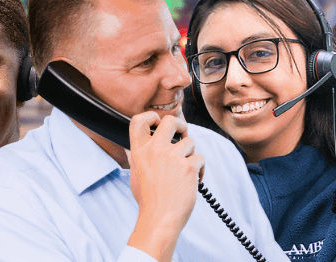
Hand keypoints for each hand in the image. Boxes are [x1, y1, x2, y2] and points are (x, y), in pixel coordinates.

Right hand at [126, 111, 204, 261]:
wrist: (159, 219)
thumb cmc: (148, 201)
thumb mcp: (135, 175)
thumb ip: (138, 157)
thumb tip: (135, 147)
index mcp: (139, 151)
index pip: (139, 120)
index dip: (151, 116)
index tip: (158, 123)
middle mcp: (154, 150)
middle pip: (170, 121)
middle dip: (180, 125)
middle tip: (182, 135)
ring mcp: (172, 158)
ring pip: (190, 142)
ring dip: (191, 155)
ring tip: (186, 172)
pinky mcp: (189, 167)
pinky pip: (200, 158)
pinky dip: (200, 170)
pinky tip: (194, 182)